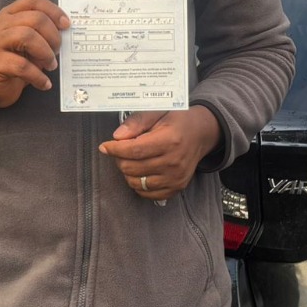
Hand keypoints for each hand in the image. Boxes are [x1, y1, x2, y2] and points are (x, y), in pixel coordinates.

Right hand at [0, 0, 69, 120]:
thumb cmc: (16, 61)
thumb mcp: (31, 43)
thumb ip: (45, 33)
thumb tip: (67, 30)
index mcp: (11, 14)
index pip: (33, 1)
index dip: (53, 10)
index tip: (66, 25)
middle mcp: (2, 25)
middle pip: (35, 18)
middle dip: (53, 36)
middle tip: (57, 51)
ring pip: (26, 36)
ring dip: (46, 53)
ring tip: (51, 65)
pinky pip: (21, 66)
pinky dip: (38, 76)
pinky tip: (44, 83)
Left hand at [99, 107, 221, 200]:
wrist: (201, 133)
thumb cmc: (177, 121)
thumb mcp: (158, 112)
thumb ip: (136, 122)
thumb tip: (117, 136)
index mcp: (170, 140)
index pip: (134, 150)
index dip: (115, 149)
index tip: (105, 146)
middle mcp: (174, 161)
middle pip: (132, 168)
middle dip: (120, 159)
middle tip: (121, 150)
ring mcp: (176, 177)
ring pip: (137, 183)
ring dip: (128, 172)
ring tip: (132, 160)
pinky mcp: (177, 187)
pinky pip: (148, 193)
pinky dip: (139, 184)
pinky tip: (141, 172)